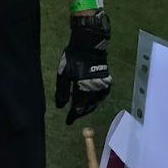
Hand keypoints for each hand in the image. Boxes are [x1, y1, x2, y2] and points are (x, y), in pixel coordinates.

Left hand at [55, 10, 111, 124]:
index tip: (68, 121)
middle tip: (74, 116)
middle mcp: (95, 90)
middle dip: (81, 112)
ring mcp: (103, 86)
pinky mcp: (107, 81)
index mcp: (83, 88)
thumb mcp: (63, 73)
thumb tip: (60, 105)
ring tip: (82, 111)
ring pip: (96, 102)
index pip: (78, 106)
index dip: (73, 114)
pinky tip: (92, 101)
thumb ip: (62, 90)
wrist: (89, 45)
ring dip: (89, 107)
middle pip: (88, 106)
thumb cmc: (73, 58)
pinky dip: (96, 100)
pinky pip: (102, 96)